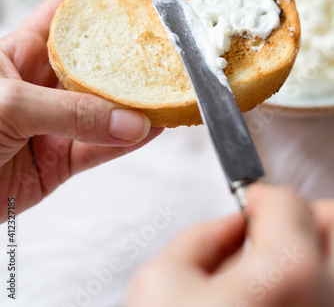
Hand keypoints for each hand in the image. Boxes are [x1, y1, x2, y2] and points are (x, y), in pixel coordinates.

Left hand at [0, 0, 162, 222]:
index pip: (66, 12)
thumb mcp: (7, 103)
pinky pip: (100, 148)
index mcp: (20, 53)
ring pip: (104, 108)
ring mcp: (52, 122)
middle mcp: (41, 84)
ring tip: (167, 88)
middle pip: (96, 61)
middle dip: (130, 48)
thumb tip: (128, 121)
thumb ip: (70, 112)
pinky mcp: (58, 160)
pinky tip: (151, 129)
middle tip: (165, 35)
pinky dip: (127, 142)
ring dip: (136, 102)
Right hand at [127, 184, 333, 306]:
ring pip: (333, 255)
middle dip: (301, 215)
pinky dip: (308, 277)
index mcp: (286, 270)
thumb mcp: (161, 281)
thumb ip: (202, 236)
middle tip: (269, 231)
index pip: (286, 200)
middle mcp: (326, 295)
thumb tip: (233, 224)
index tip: (244, 207)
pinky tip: (274, 294)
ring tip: (272, 265)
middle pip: (330, 219)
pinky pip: (326, 286)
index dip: (256, 197)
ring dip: (308, 246)